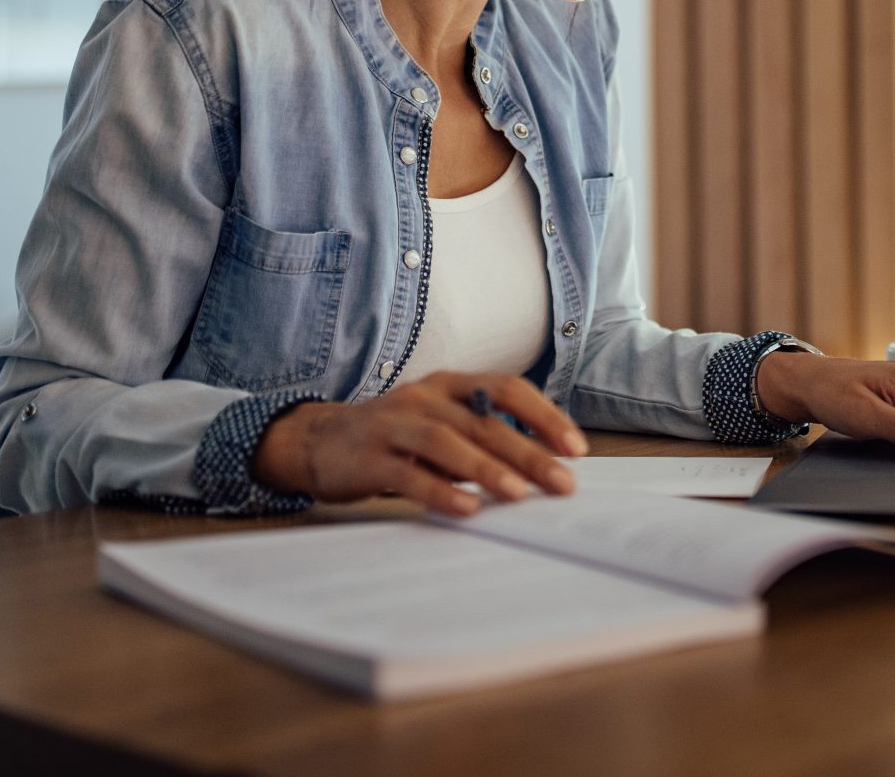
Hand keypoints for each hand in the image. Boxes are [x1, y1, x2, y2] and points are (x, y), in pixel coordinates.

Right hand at [249, 372, 588, 515]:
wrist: (319, 440)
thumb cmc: (396, 437)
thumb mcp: (441, 425)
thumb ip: (482, 438)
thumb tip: (542, 467)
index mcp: (449, 384)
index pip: (506, 388)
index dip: (543, 415)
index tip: (575, 448)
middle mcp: (424, 397)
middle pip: (483, 420)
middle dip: (528, 452)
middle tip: (562, 482)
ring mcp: (394, 424)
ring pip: (446, 441)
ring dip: (486, 468)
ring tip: (518, 495)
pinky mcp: (368, 457)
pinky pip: (408, 473)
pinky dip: (439, 491)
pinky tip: (466, 509)